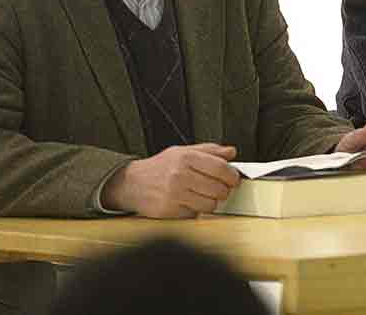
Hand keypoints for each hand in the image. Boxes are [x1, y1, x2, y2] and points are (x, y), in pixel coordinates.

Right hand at [102, 143, 239, 217]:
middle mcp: (180, 175)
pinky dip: (195, 211)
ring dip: (211, 202)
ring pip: (210, 205)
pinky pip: (195, 215)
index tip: (233, 179)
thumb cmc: (159, 168)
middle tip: (219, 188)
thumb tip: (231, 152)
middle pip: (219, 189)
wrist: (131, 183)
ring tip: (202, 195)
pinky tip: (188, 202)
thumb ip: (209, 151)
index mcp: (186, 158)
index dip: (232, 176)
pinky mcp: (169, 212)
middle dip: (224, 190)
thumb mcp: (183, 151)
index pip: (221, 168)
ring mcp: (174, 195)